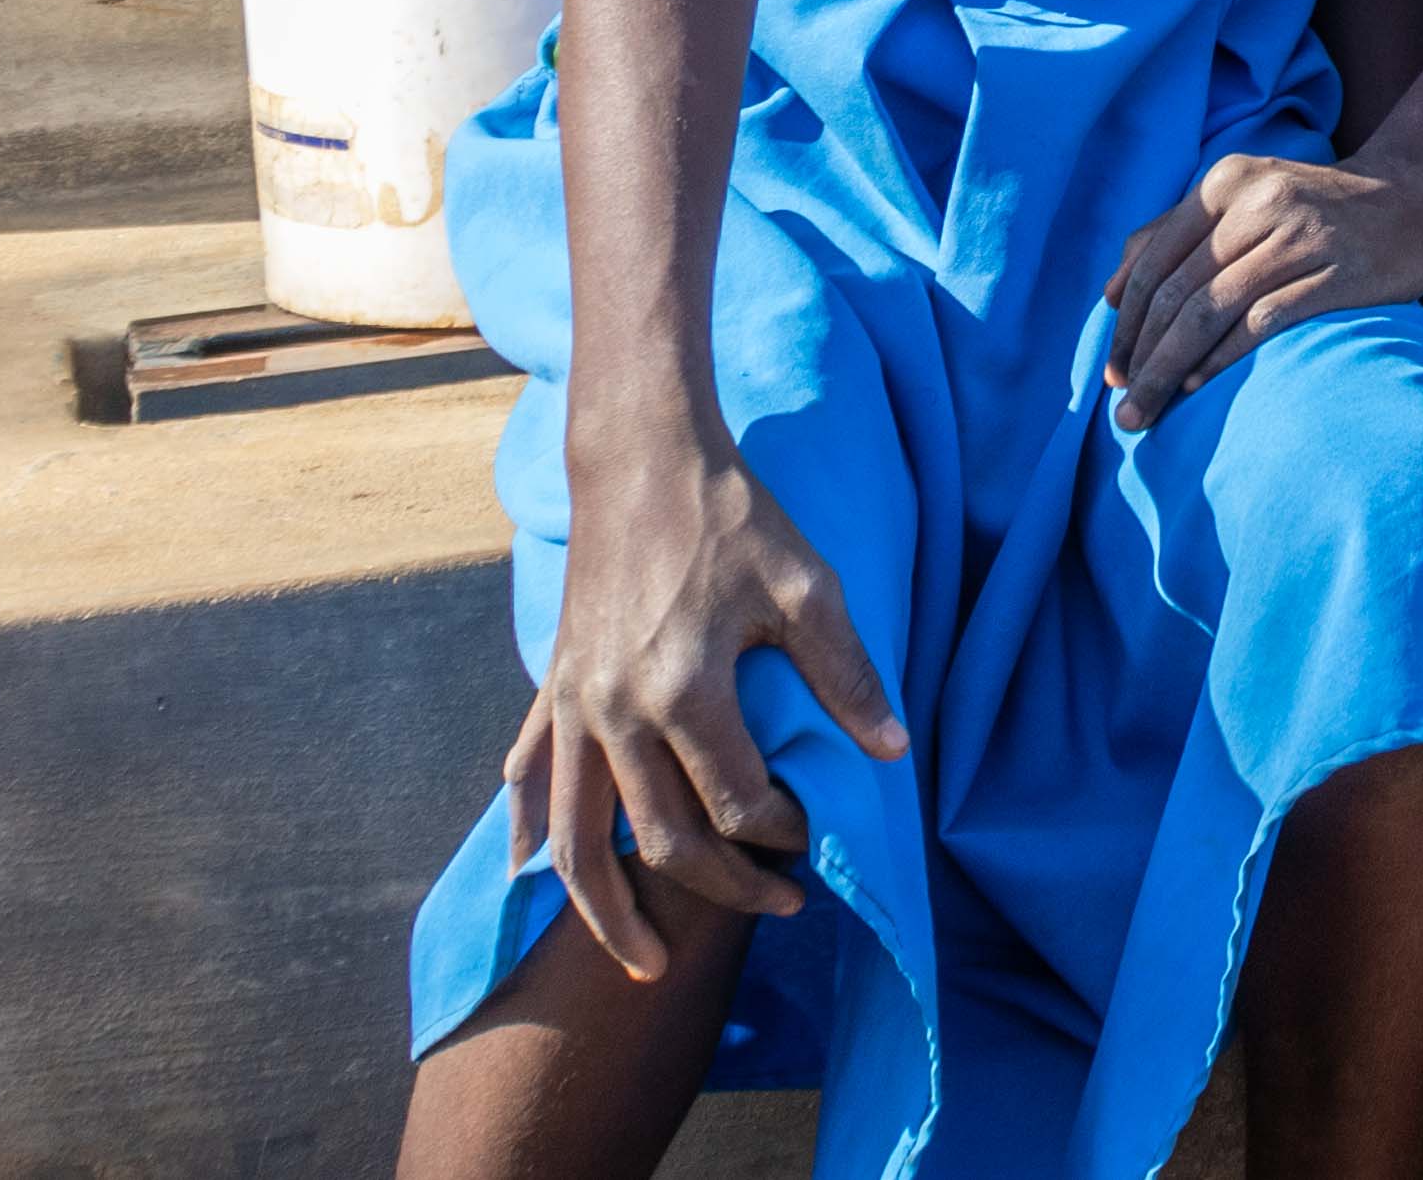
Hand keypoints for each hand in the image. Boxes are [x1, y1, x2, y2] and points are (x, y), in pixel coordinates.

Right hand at [511, 433, 907, 979]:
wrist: (641, 460)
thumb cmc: (732, 518)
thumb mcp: (808, 585)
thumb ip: (847, 672)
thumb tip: (891, 750)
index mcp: (683, 689)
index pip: (738, 803)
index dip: (784, 832)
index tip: (816, 830)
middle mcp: (615, 712)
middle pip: (663, 841)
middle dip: (724, 889)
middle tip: (780, 906)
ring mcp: (575, 705)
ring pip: (577, 840)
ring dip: (609, 911)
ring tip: (646, 962)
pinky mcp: (554, 688)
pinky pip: (532, 778)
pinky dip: (531, 833)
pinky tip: (534, 875)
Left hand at [1100, 149, 1422, 427]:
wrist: (1411, 198)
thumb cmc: (1314, 209)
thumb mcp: (1242, 200)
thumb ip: (1173, 234)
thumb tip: (1108, 295)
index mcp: (1225, 183)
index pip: (1153, 264)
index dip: (1124, 325)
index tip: (1111, 373)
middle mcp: (1258, 203)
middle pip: (1177, 294)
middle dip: (1141, 359)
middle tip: (1124, 409)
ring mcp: (1300, 236)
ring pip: (1211, 311)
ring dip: (1170, 369)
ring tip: (1150, 411)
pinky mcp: (1337, 272)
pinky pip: (1262, 321)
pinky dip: (1223, 358)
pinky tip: (1201, 387)